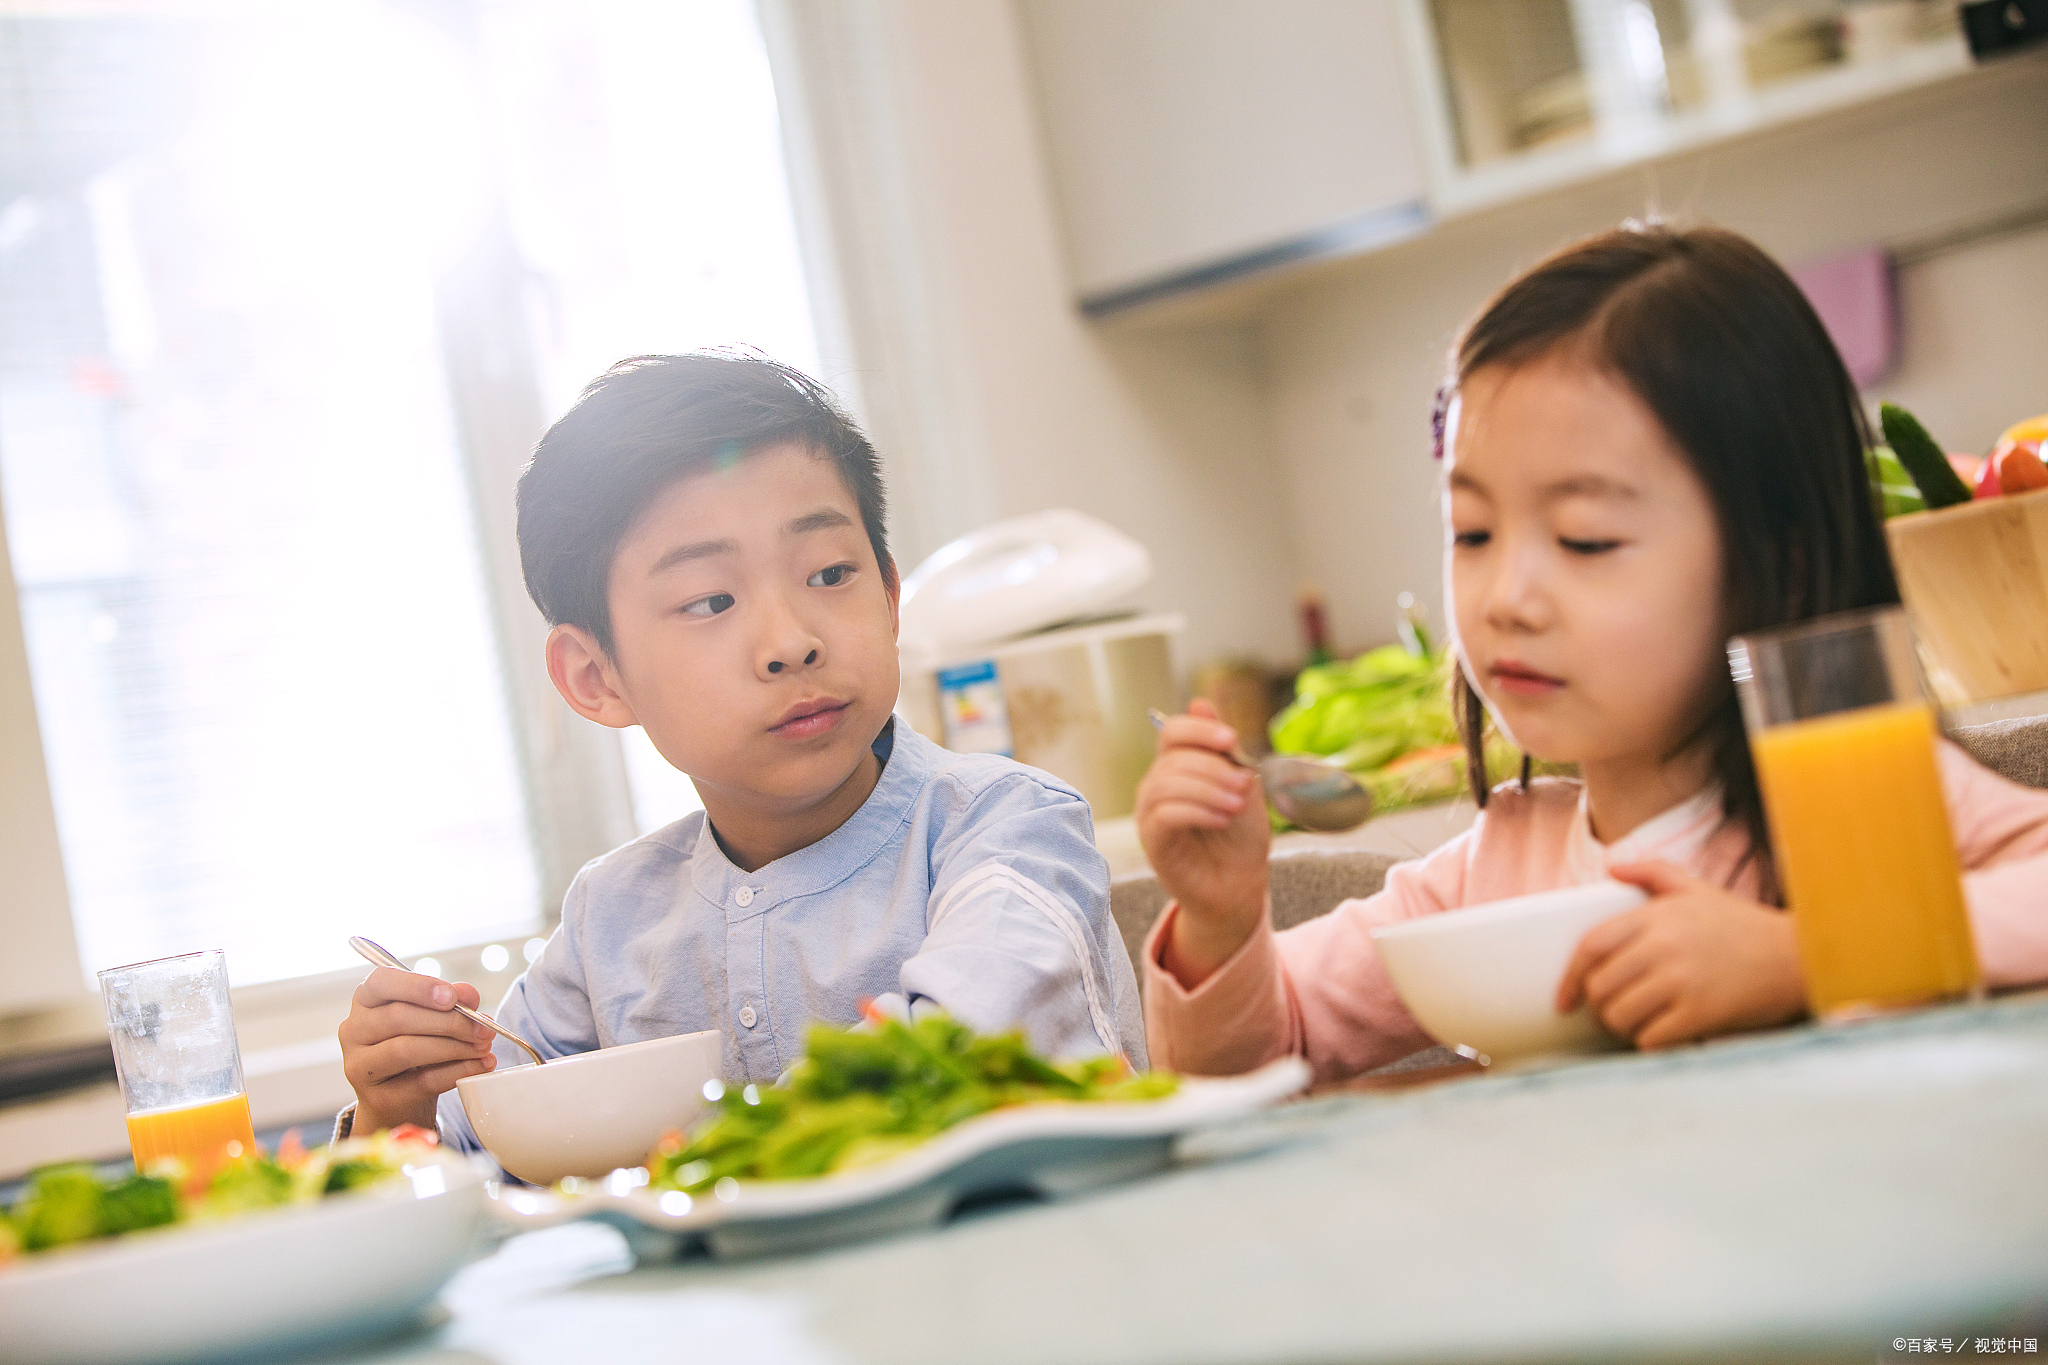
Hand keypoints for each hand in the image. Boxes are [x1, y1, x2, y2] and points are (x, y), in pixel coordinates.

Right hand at [339, 968, 497, 1134]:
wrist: (401, 1099)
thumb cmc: (416, 1046)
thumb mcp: (431, 1017)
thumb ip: (450, 1001)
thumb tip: (468, 994)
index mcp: (366, 999)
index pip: (382, 982)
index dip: (419, 986)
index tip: (452, 997)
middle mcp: (354, 1030)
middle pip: (398, 1017)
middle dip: (449, 1021)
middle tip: (484, 1028)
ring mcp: (359, 1066)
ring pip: (406, 1049)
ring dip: (454, 1047)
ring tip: (483, 1047)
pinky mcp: (377, 1098)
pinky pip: (420, 1081)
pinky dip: (456, 1072)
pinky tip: (479, 1066)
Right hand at [1134, 699, 1270, 987]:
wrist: (1239, 884)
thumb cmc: (1239, 836)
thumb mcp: (1241, 782)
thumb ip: (1223, 748)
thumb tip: (1201, 703)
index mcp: (1177, 766)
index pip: (1172, 731)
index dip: (1199, 730)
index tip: (1230, 740)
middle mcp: (1156, 786)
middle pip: (1173, 758)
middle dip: (1214, 768)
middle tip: (1245, 787)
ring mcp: (1150, 814)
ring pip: (1165, 784)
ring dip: (1208, 790)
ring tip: (1237, 805)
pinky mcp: (1153, 842)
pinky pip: (1165, 815)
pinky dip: (1198, 812)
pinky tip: (1222, 820)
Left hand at [1555, 861, 1805, 1049]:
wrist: (1797, 957)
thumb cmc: (1742, 925)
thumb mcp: (1697, 889)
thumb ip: (1652, 872)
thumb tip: (1611, 866)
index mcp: (1656, 916)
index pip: (1592, 946)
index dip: (1571, 976)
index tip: (1565, 997)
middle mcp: (1663, 947)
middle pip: (1600, 986)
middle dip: (1598, 1006)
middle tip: (1611, 1010)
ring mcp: (1681, 982)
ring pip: (1619, 1016)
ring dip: (1621, 1026)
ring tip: (1637, 1021)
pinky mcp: (1700, 1015)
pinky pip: (1650, 1039)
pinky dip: (1648, 1042)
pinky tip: (1662, 1035)